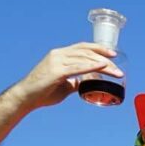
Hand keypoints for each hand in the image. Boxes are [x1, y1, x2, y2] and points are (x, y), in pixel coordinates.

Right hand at [8, 42, 122, 109]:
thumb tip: (85, 84)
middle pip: (87, 52)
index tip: (113, 54)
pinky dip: (92, 67)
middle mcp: (58, 54)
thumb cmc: (43, 92)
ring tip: (116, 72)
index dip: (99, 49)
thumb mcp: (64, 85)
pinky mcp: (56, 71)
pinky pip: (77, 67)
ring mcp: (57, 61)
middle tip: (118, 69)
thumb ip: (75, 82)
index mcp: (60, 54)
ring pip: (85, 59)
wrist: (26, 97)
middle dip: (105, 59)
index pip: (82, 47)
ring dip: (103, 65)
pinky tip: (102, 68)